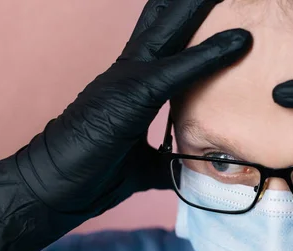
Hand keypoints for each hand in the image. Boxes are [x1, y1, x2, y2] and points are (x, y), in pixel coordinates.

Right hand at [0, 0, 251, 250]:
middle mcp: (130, 70)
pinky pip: (179, 69)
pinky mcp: (133, 94)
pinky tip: (239, 41)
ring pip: (170, 31)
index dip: (187, 19)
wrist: (53, 189)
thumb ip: (170, 159)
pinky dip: (209, 55)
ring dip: (198, 9)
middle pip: (166, 23)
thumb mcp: (144, 165)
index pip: (165, 40)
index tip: (214, 4)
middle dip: (192, 4)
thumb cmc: (92, 174)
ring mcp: (128, 78)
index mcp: (133, 83)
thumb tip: (195, 166)